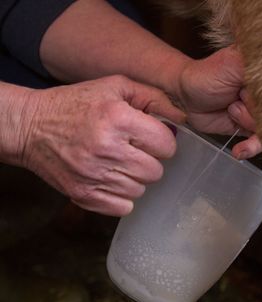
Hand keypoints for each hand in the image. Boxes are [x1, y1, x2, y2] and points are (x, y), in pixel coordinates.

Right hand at [21, 75, 184, 215]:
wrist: (30, 126)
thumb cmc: (76, 104)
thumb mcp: (115, 86)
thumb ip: (153, 98)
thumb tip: (183, 119)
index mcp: (117, 119)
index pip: (166, 145)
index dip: (163, 141)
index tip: (152, 138)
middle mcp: (107, 149)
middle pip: (155, 171)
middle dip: (150, 160)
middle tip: (135, 151)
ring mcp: (94, 175)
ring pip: (140, 189)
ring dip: (135, 177)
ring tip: (120, 163)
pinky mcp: (82, 194)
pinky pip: (123, 207)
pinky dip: (122, 196)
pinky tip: (112, 179)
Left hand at [176, 46, 261, 158]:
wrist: (187, 96)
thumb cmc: (207, 75)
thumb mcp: (232, 65)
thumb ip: (258, 68)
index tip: (245, 93)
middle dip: (255, 109)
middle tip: (234, 101)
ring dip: (248, 122)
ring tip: (231, 111)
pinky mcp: (253, 127)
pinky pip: (261, 142)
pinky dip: (251, 148)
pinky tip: (239, 150)